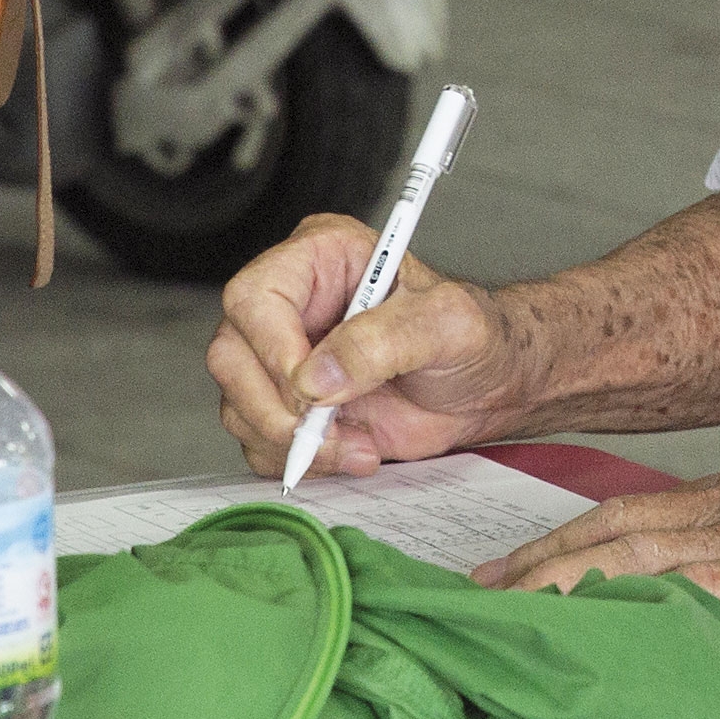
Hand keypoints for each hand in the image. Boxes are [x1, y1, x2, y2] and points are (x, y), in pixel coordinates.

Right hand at [210, 212, 534, 475]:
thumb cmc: (474, 338)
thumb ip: (385, 340)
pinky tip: (355, 450)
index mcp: (322, 258)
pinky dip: (303, 460)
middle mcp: (292, 304)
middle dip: (274, 408)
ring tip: (360, 443)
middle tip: (325, 431)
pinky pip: (260, 441)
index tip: (310, 391)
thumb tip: (316, 376)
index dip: (272, 348)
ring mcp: (285, 357)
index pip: (256, 295)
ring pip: (239, 405)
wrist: (488, 388)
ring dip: (295, 441)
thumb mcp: (448, 324)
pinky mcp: (291, 405)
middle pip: (231, 355)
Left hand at [476, 443, 719, 623]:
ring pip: (627, 555)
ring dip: (553, 586)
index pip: (633, 516)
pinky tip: (583, 627)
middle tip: (468, 597)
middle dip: (533, 564)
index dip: (564, 543)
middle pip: (608, 530)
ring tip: (494, 616)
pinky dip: (624, 607)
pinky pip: (684, 591)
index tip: (512, 571)